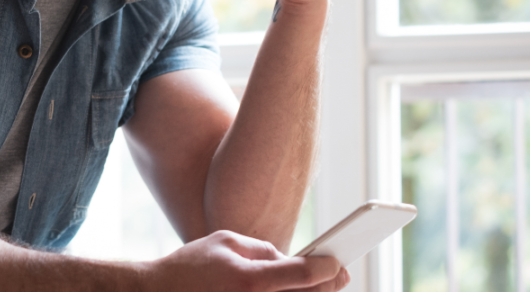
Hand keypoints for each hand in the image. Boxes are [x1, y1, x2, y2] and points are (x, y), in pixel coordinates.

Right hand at [142, 230, 348, 291]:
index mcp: (250, 280)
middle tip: (340, 275)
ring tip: (321, 287)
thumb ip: (263, 250)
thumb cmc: (190, 266)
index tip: (337, 262)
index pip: (304, 274)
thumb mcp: (226, 242)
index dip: (327, 267)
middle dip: (328, 286)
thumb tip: (289, 260)